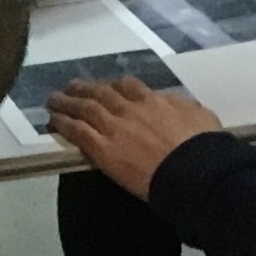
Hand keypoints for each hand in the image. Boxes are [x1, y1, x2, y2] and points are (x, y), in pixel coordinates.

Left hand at [42, 77, 226, 199]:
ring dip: (67, 102)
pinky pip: (78, 132)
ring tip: (54, 99)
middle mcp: (130, 109)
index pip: (128, 86)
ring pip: (85, 108)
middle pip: (101, 93)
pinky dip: (64, 123)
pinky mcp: (103, 149)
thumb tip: (178, 104)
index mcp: (153, 100)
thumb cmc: (202, 146)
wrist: (190, 169)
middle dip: (85, 88)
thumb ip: (183, 107)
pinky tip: (54, 120)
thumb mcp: (200, 116)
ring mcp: (114, 127)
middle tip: (71, 86)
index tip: (107, 87)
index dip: (114, 86)